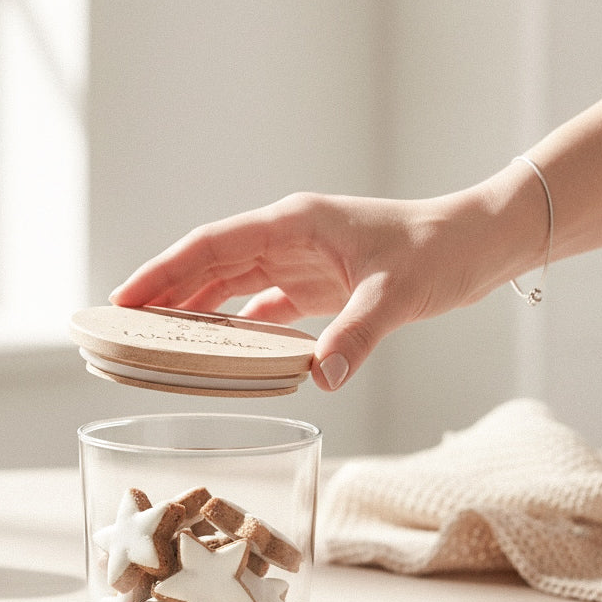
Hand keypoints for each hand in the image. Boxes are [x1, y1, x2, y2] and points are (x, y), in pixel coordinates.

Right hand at [109, 190, 503, 390]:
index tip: (124, 297)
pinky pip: (261, 304)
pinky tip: (220, 348)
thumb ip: (356, 334)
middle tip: (121, 324)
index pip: (211, 245)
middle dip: (165, 291)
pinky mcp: (317, 283)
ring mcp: (301, 259)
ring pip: (231, 283)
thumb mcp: (398, 293)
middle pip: (210, 264)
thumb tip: (320, 378)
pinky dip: (236, 324)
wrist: (479, 242)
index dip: (163, 270)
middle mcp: (289, 237)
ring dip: (194, 308)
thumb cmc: (441, 251)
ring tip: (156, 337)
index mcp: (294, 223)